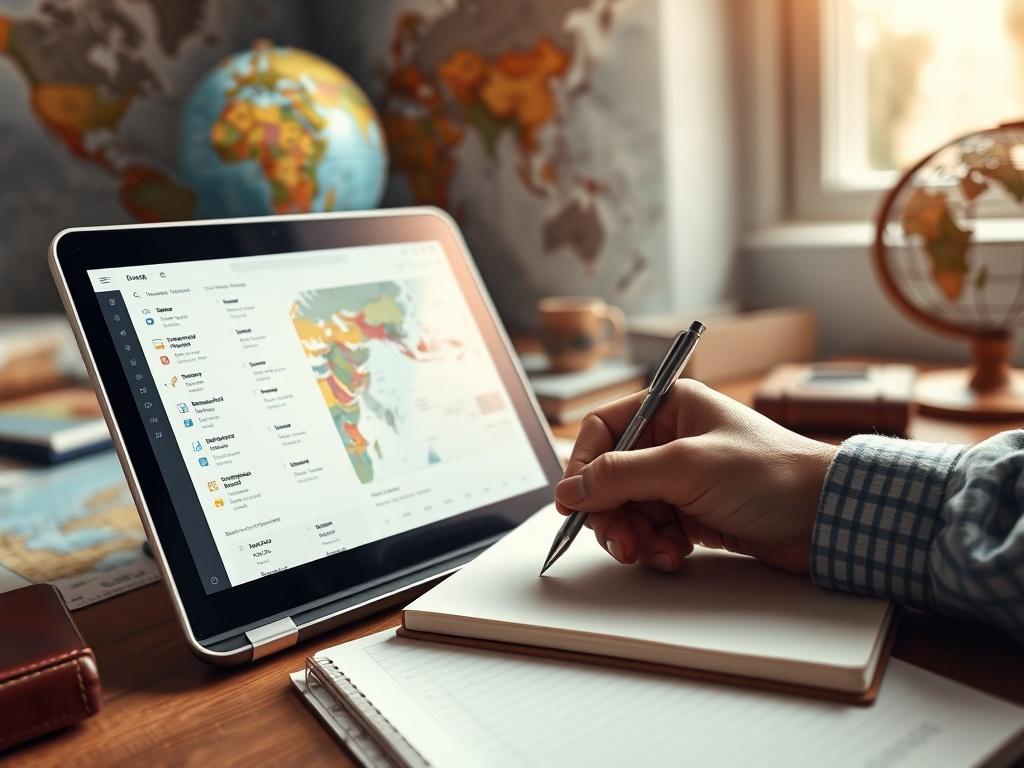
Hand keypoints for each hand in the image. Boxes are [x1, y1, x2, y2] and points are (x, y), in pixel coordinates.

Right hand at [554, 380, 836, 573]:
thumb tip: (570, 489)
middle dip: (610, 512)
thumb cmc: (771, 474)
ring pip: (629, 508)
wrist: (827, 517)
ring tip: (650, 553)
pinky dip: (655, 547)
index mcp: (670, 407)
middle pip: (611, 476)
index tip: (572, 503)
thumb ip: (622, 475)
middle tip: (618, 541)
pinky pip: (654, 530)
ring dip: (633, 535)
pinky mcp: (695, 512)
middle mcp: (672, 439)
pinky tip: (673, 556)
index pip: (604, 431)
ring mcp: (683, 478)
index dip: (583, 467)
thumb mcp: (686, 466)